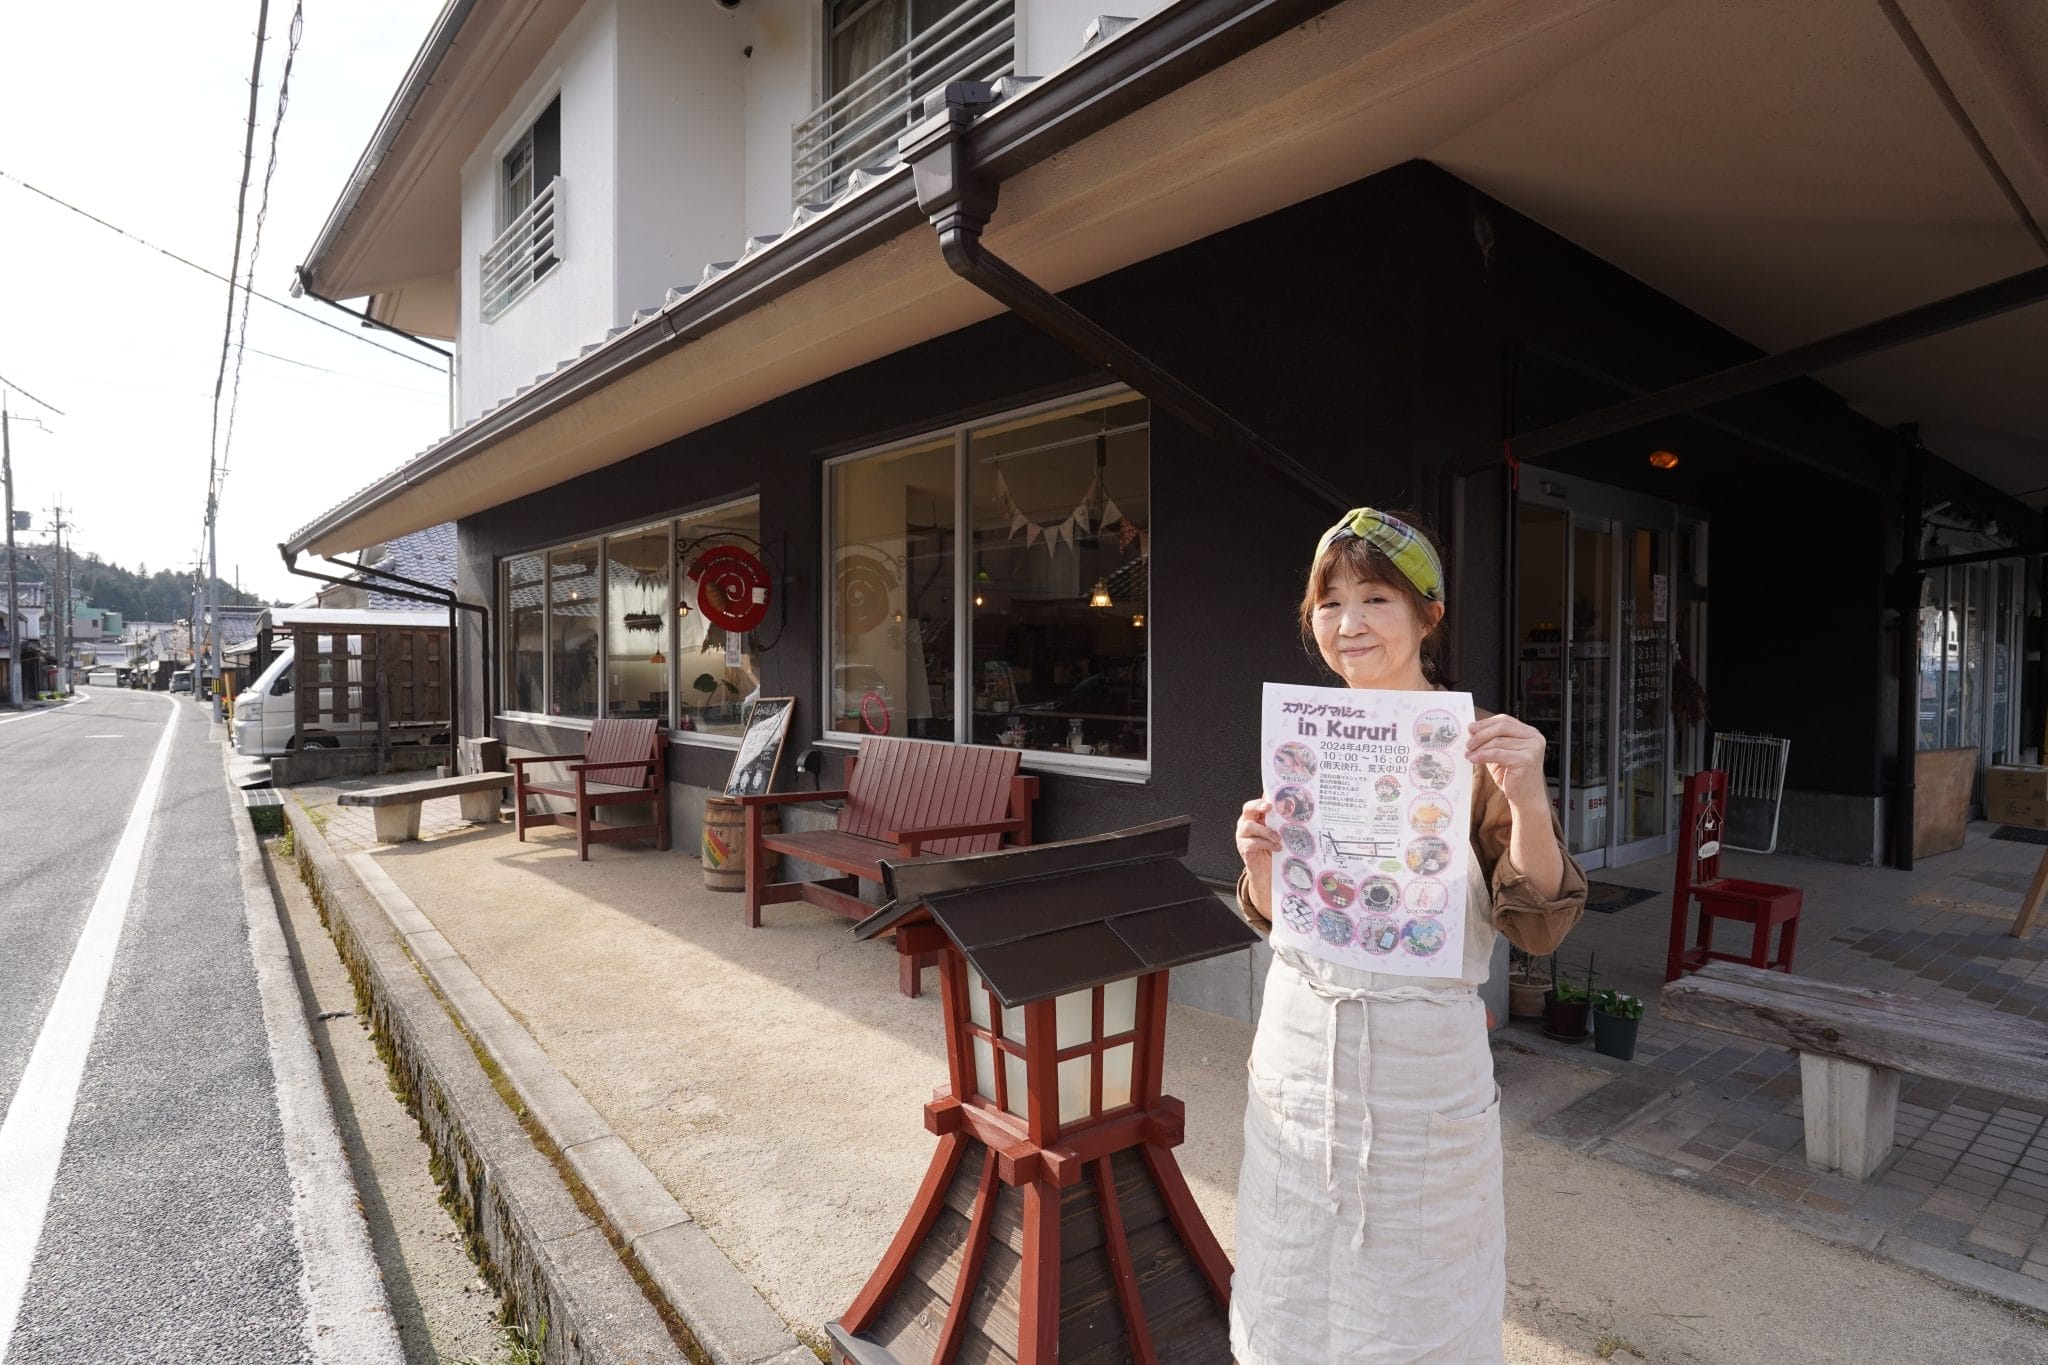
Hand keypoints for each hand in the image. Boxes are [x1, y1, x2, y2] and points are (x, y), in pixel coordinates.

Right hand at [1235, 797, 1281, 912]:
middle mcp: (1246, 823)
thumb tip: (1293, 808)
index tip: (1272, 799)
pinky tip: (1277, 848)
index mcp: (1255, 816)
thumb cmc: (1273, 848)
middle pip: (1248, 808)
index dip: (1263, 798)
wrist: (1267, 871)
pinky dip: (1266, 844)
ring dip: (1266, 830)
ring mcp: (1242, 836)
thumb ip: (1279, 821)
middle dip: (1258, 806)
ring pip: (1249, 826)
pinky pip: (1253, 842)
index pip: (1257, 802)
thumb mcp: (1278, 832)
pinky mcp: (1244, 848)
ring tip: (1278, 838)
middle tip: (1269, 808)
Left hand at [1465, 713, 1548, 808]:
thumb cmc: (1513, 777)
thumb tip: (1472, 730)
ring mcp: (1532, 748)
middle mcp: (1534, 738)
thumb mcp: (1500, 754)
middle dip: (1481, 734)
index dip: (1486, 723)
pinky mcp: (1526, 760)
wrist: (1526, 798)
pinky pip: (1497, 753)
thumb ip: (1491, 741)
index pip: (1505, 720)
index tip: (1471, 728)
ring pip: (1498, 741)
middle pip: (1502, 727)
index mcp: (1530, 733)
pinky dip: (1482, 755)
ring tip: (1469, 753)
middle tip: (1468, 742)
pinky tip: (1473, 759)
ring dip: (1479, 747)